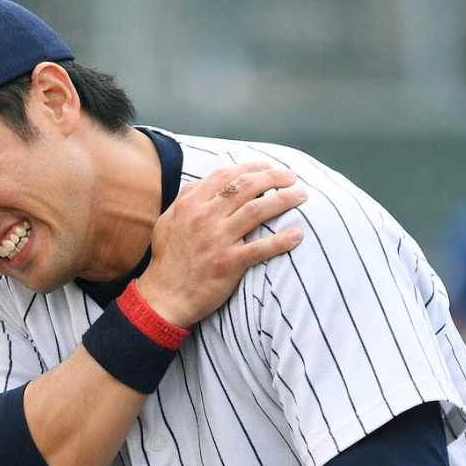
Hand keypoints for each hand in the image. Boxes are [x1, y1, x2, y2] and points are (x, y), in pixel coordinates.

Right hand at [137, 162, 306, 327]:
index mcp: (191, 205)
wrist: (164, 297)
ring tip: (301, 196)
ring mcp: (218, 240)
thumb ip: (185, 198)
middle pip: (246, 187)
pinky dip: (281, 241)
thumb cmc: (167, 260)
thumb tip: (203, 182)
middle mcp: (205, 218)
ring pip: (257, 210)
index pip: (226, 176)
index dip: (251, 167)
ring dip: (284, 200)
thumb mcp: (167, 221)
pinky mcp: (229, 264)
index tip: (267, 167)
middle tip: (292, 177)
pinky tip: (297, 235)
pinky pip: (261, 248)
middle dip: (273, 178)